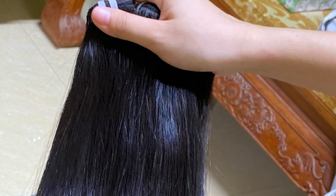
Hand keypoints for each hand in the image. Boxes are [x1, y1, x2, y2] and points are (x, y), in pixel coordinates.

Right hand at [90, 0, 256, 73]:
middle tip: (113, 36)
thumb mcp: (157, 38)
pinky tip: (151, 46)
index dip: (111, 7)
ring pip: (147, 11)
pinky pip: (159, 18)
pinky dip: (151, 31)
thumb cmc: (201, 43)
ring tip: (133, 43)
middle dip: (124, 18)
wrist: (238, 51)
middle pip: (136, 2)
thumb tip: (97, 14)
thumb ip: (126, 26)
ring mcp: (180, 3)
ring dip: (138, 27)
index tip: (99, 22)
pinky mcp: (185, 15)